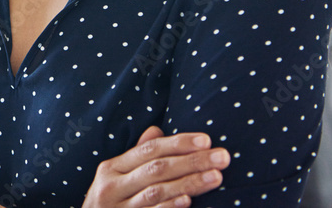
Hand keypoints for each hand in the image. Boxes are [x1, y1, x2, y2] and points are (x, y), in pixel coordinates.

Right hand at [82, 126, 229, 207]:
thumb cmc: (108, 204)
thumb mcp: (114, 178)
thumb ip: (136, 157)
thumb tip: (156, 130)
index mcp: (111, 168)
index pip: (149, 150)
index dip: (178, 143)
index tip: (206, 140)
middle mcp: (111, 186)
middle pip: (157, 169)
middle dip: (192, 162)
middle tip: (222, 157)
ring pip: (157, 192)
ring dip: (189, 184)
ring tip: (216, 177)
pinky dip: (169, 207)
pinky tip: (188, 202)